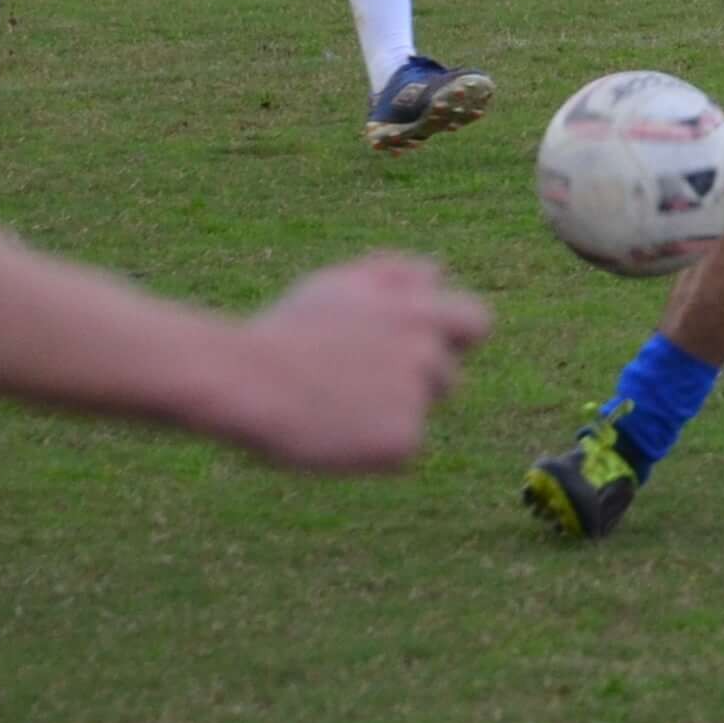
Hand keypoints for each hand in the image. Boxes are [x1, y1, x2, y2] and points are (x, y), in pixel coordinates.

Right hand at [226, 252, 489, 472]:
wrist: (245, 382)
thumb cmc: (285, 332)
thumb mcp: (336, 286)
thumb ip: (393, 274)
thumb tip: (438, 272)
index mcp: (418, 310)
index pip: (478, 323)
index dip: (454, 340)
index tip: (425, 350)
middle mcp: (426, 351)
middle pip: (449, 378)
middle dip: (418, 384)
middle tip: (360, 385)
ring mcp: (417, 397)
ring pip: (420, 413)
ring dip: (391, 414)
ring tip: (336, 404)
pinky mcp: (404, 442)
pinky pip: (401, 450)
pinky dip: (372, 449)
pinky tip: (334, 433)